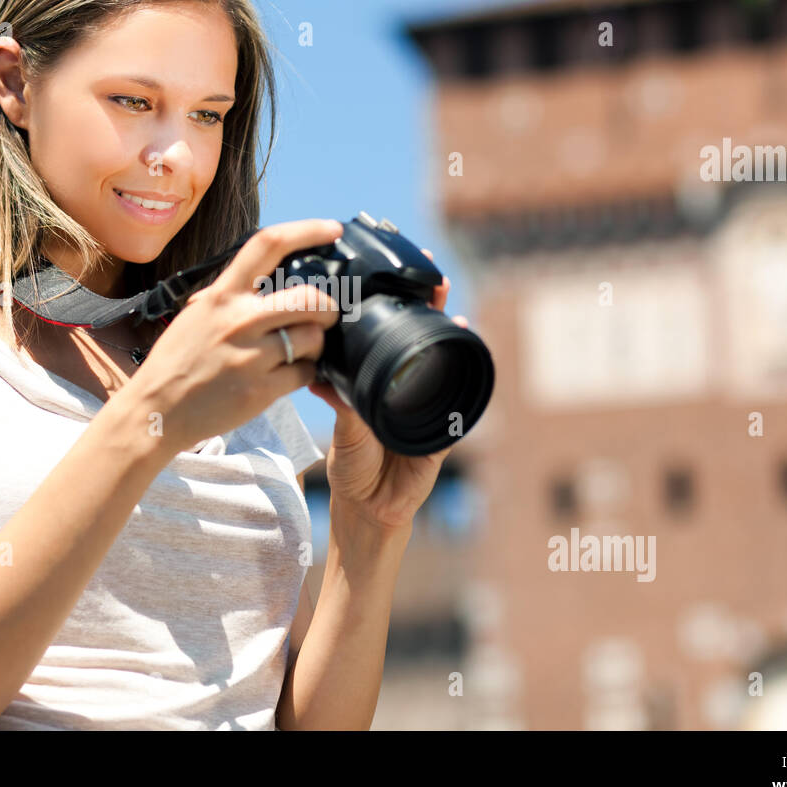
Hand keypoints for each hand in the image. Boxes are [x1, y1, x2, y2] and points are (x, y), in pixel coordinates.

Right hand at [122, 219, 342, 453]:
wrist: (156, 410)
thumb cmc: (178, 361)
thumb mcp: (198, 313)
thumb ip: (233, 295)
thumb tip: (273, 278)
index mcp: (223, 294)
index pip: (269, 245)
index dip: (308, 230)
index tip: (332, 229)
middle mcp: (239, 319)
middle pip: (311, 297)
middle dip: (328, 307)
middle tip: (324, 316)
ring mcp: (252, 355)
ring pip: (314, 337)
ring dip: (316, 344)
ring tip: (299, 351)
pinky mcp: (261, 390)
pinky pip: (306, 373)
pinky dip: (305, 373)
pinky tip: (288, 375)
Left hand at [307, 248, 469, 532]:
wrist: (367, 509)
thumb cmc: (354, 466)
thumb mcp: (344, 428)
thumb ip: (341, 402)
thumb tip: (322, 377)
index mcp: (382, 382)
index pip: (393, 335)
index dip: (399, 307)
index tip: (400, 276)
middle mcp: (408, 388)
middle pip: (425, 338)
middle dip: (431, 307)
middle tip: (435, 277)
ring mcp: (429, 406)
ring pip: (444, 364)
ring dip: (452, 336)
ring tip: (452, 311)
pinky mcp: (444, 432)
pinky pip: (458, 403)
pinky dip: (461, 383)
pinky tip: (463, 359)